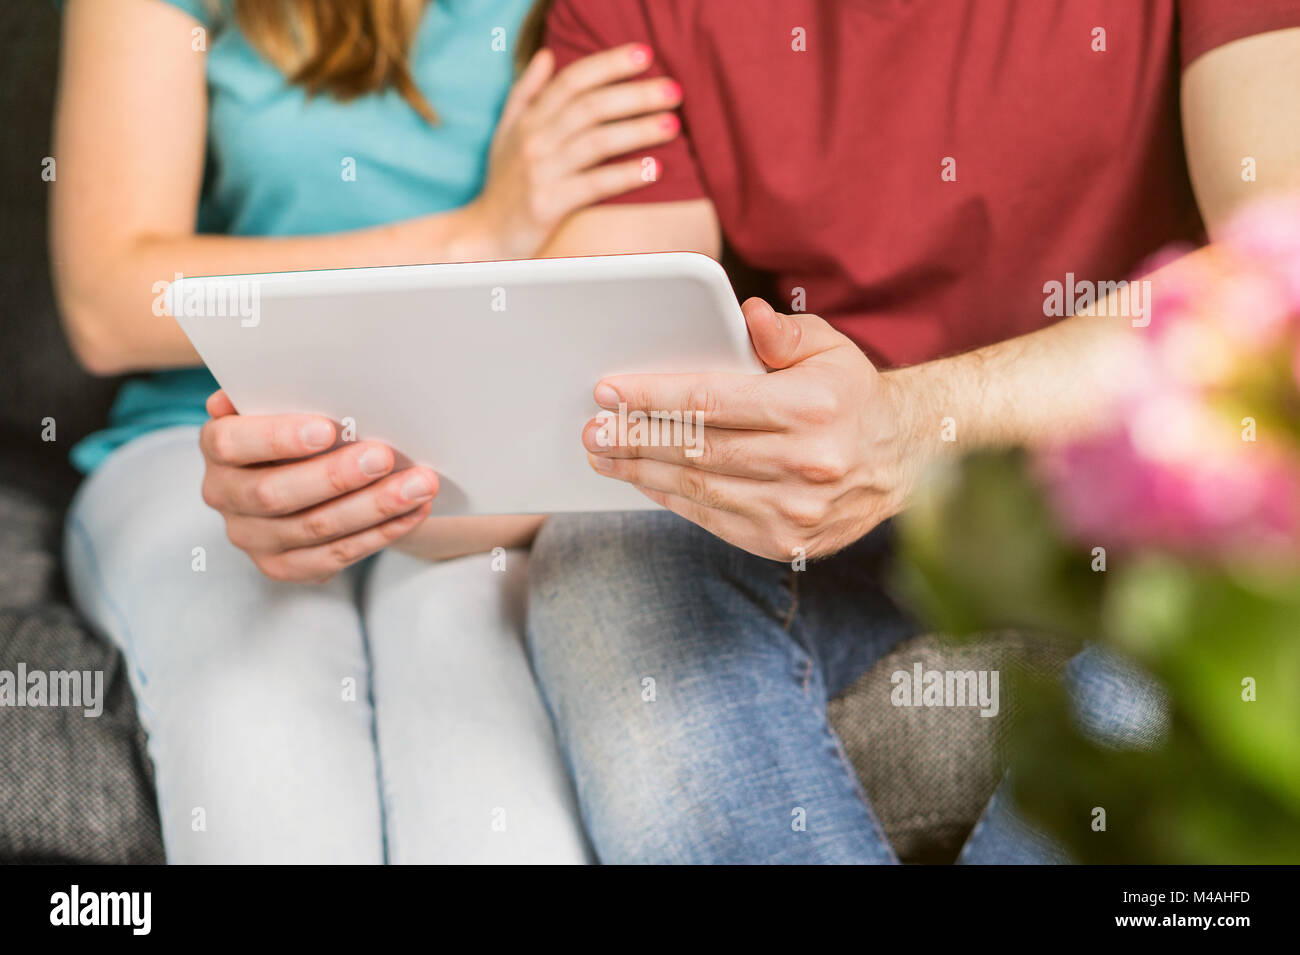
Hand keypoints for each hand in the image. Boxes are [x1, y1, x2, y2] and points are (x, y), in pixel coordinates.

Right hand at [199, 391, 438, 582]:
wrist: (305, 473)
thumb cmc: (299, 424)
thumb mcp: (285, 400)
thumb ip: (282, 390)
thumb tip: (287, 374)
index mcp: (217, 447)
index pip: (233, 443)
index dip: (278, 437)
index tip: (327, 429)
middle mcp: (224, 496)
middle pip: (276, 493)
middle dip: (336, 476)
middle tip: (385, 456)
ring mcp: (252, 537)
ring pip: (315, 529)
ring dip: (374, 506)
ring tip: (419, 484)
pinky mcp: (283, 567)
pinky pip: (336, 555)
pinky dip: (381, 532)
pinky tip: (413, 511)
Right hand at [467, 42, 681, 259]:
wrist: (483, 236)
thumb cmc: (502, 185)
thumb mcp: (506, 133)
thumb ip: (525, 93)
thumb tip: (546, 54)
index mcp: (528, 120)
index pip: (572, 80)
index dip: (609, 64)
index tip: (644, 55)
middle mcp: (534, 141)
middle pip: (591, 107)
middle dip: (636, 95)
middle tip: (673, 90)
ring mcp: (540, 172)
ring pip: (597, 142)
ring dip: (638, 130)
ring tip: (672, 124)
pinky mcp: (547, 205)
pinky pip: (594, 185)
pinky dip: (626, 175)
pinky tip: (654, 169)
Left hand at [582, 298, 933, 560]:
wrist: (902, 462)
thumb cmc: (851, 395)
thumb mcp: (830, 348)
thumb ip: (784, 333)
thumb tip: (746, 314)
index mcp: (811, 407)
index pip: (713, 400)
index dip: (654, 395)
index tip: (609, 391)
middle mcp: (805, 462)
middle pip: (697, 448)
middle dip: (635, 437)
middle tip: (592, 428)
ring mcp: (795, 509)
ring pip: (698, 488)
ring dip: (642, 472)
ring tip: (604, 454)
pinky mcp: (785, 541)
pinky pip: (712, 518)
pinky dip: (672, 499)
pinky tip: (644, 480)